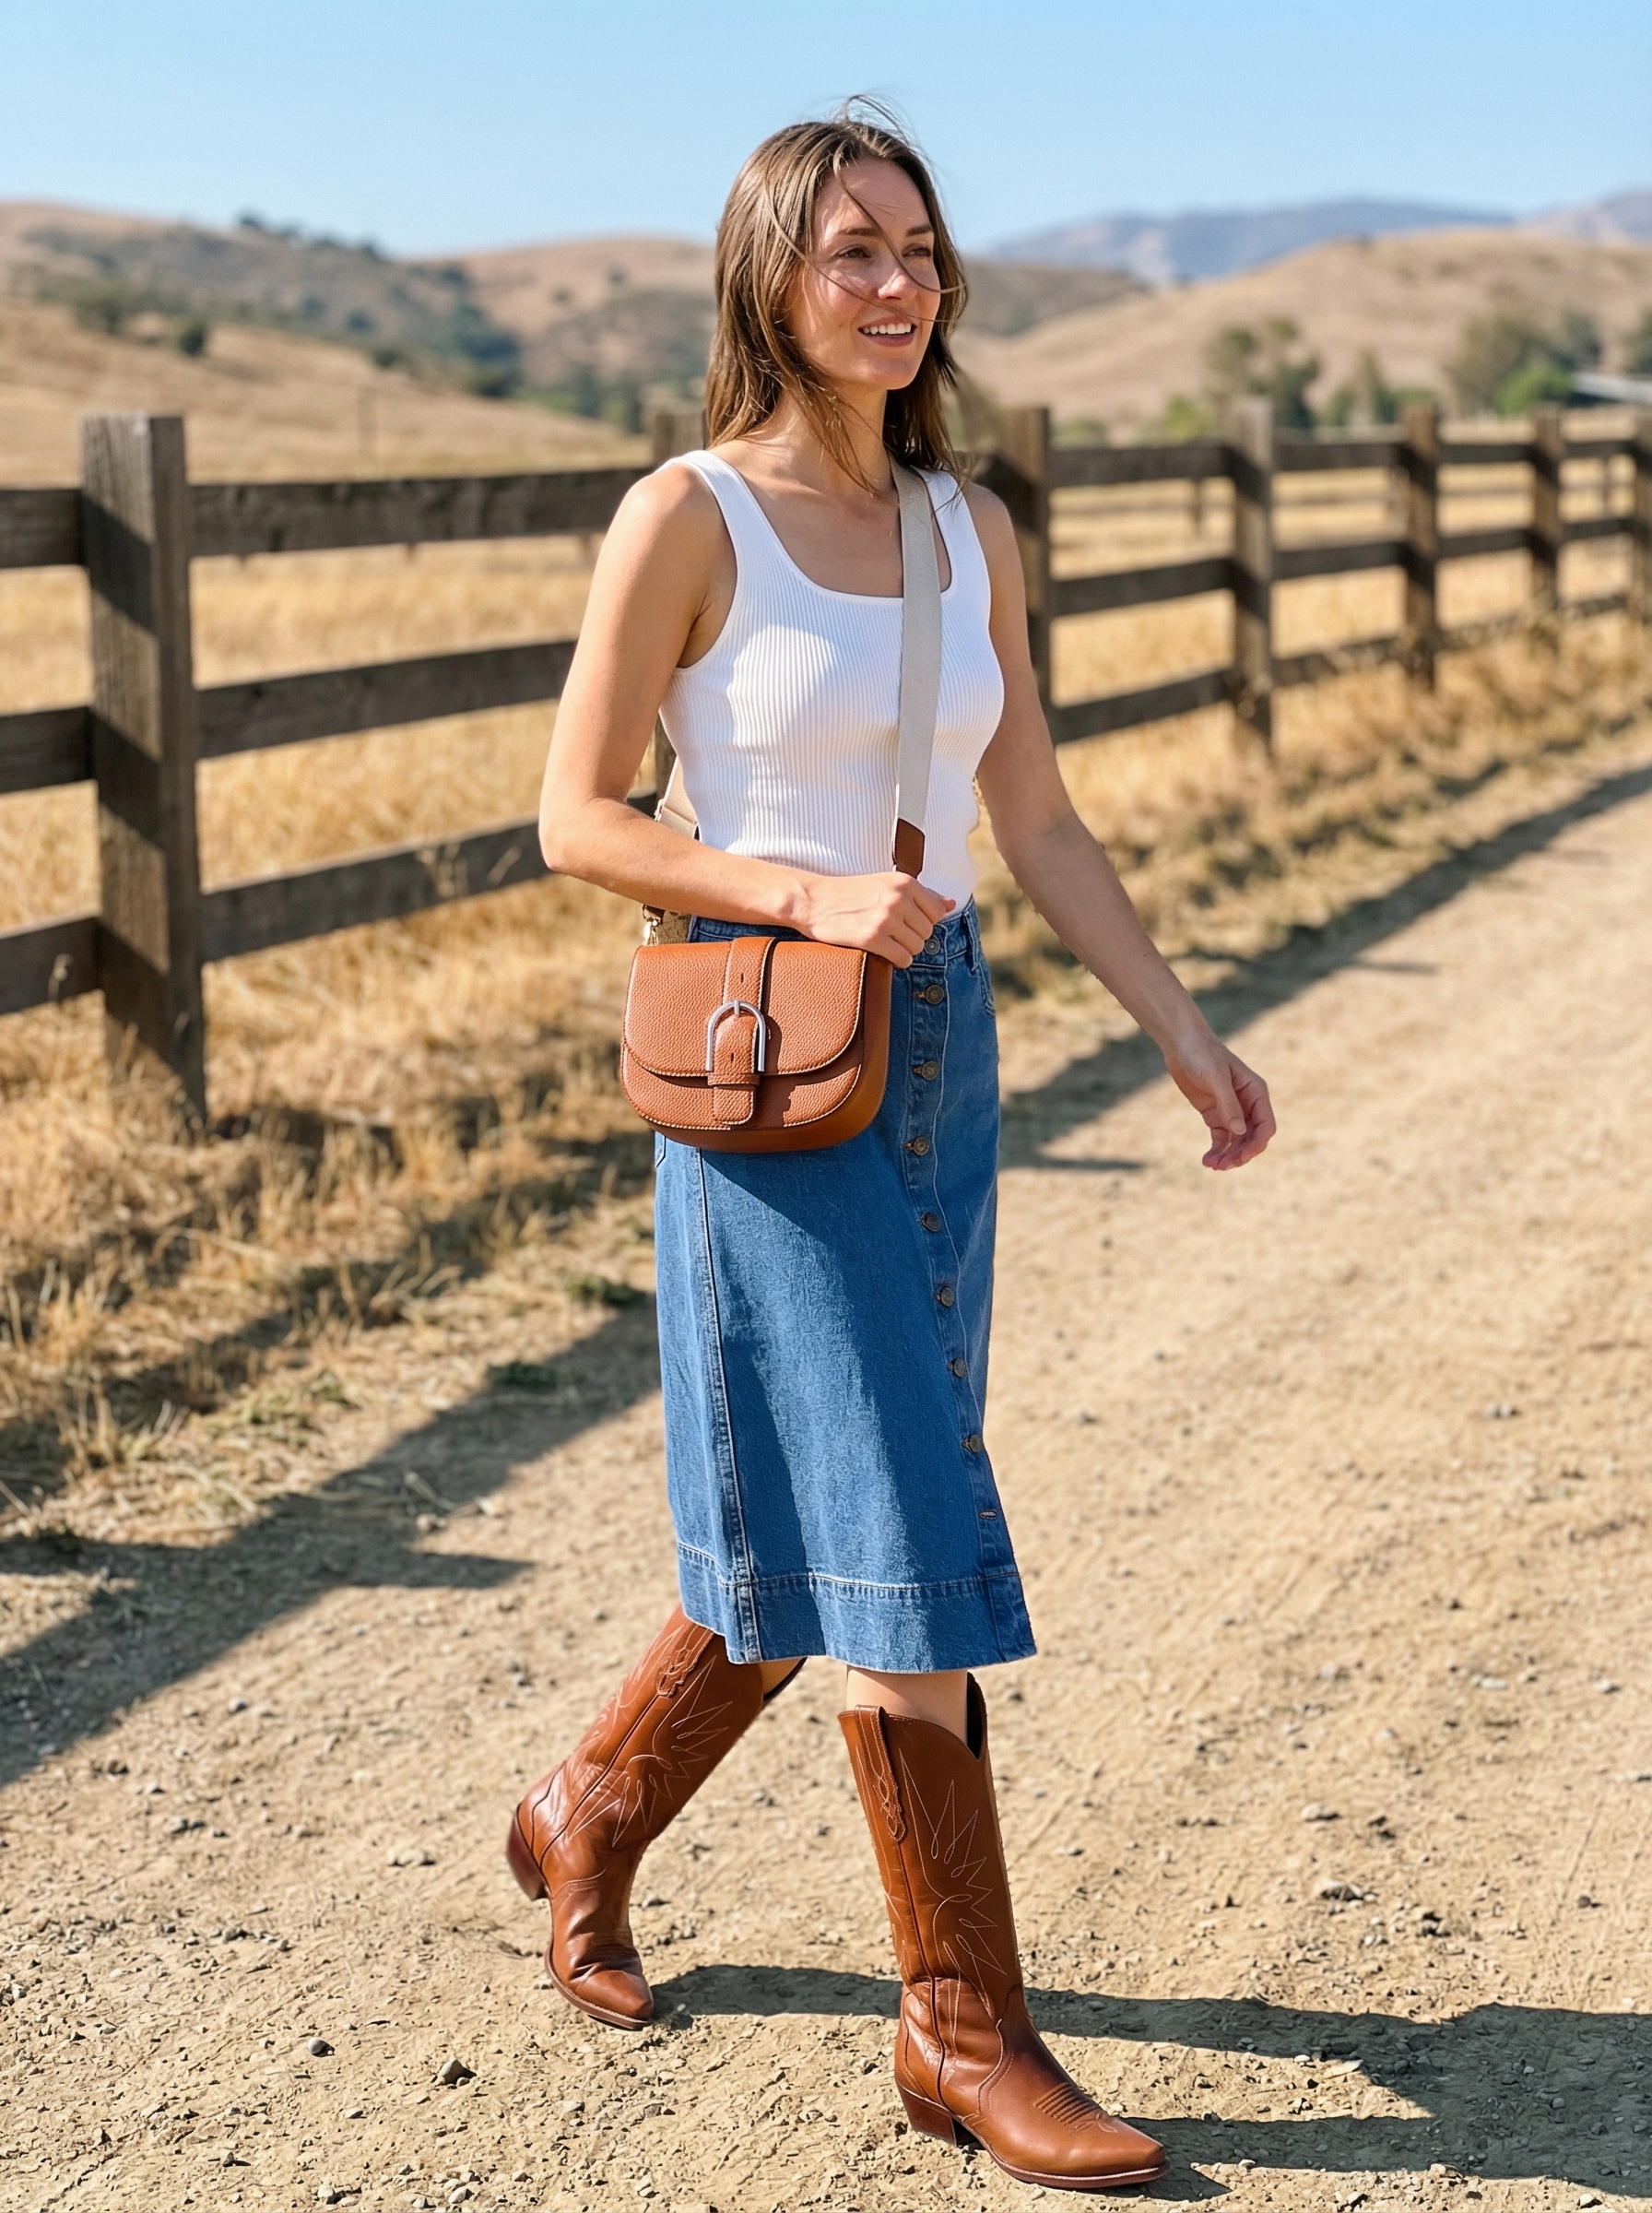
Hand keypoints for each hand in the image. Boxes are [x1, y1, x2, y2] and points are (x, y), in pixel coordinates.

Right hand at [798, 871, 953, 966]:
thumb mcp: (886, 884)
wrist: (814, 900)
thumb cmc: (850, 892)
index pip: (938, 912)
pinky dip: (896, 960)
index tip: (904, 921)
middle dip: (912, 936)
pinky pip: (903, 959)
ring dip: (904, 949)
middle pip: (928, 932)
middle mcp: (898, 898)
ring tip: (885, 941)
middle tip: (891, 933)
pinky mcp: (872, 938)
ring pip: (917, 947)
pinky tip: (882, 951)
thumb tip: (951, 905)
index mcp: (905, 882)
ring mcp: (885, 919)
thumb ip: (921, 894)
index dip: (923, 921)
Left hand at [1163, 1028, 1275, 1169]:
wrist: (1181, 1043)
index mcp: (1256, 1092)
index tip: (1241, 1158)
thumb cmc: (1202, 1054)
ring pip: (1237, 1142)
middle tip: (1222, 1166)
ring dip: (1228, 1156)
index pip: (1266, 1125)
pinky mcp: (1215, 1114)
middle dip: (1241, 1154)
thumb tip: (1240, 1133)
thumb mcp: (1215, 1077)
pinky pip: (1221, 1138)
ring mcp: (1231, 1110)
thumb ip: (1228, 1104)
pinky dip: (1217, 1151)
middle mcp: (1248, 1103)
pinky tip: (1207, 1160)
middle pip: (1252, 1138)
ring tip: (1212, 1166)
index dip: (1256, 1145)